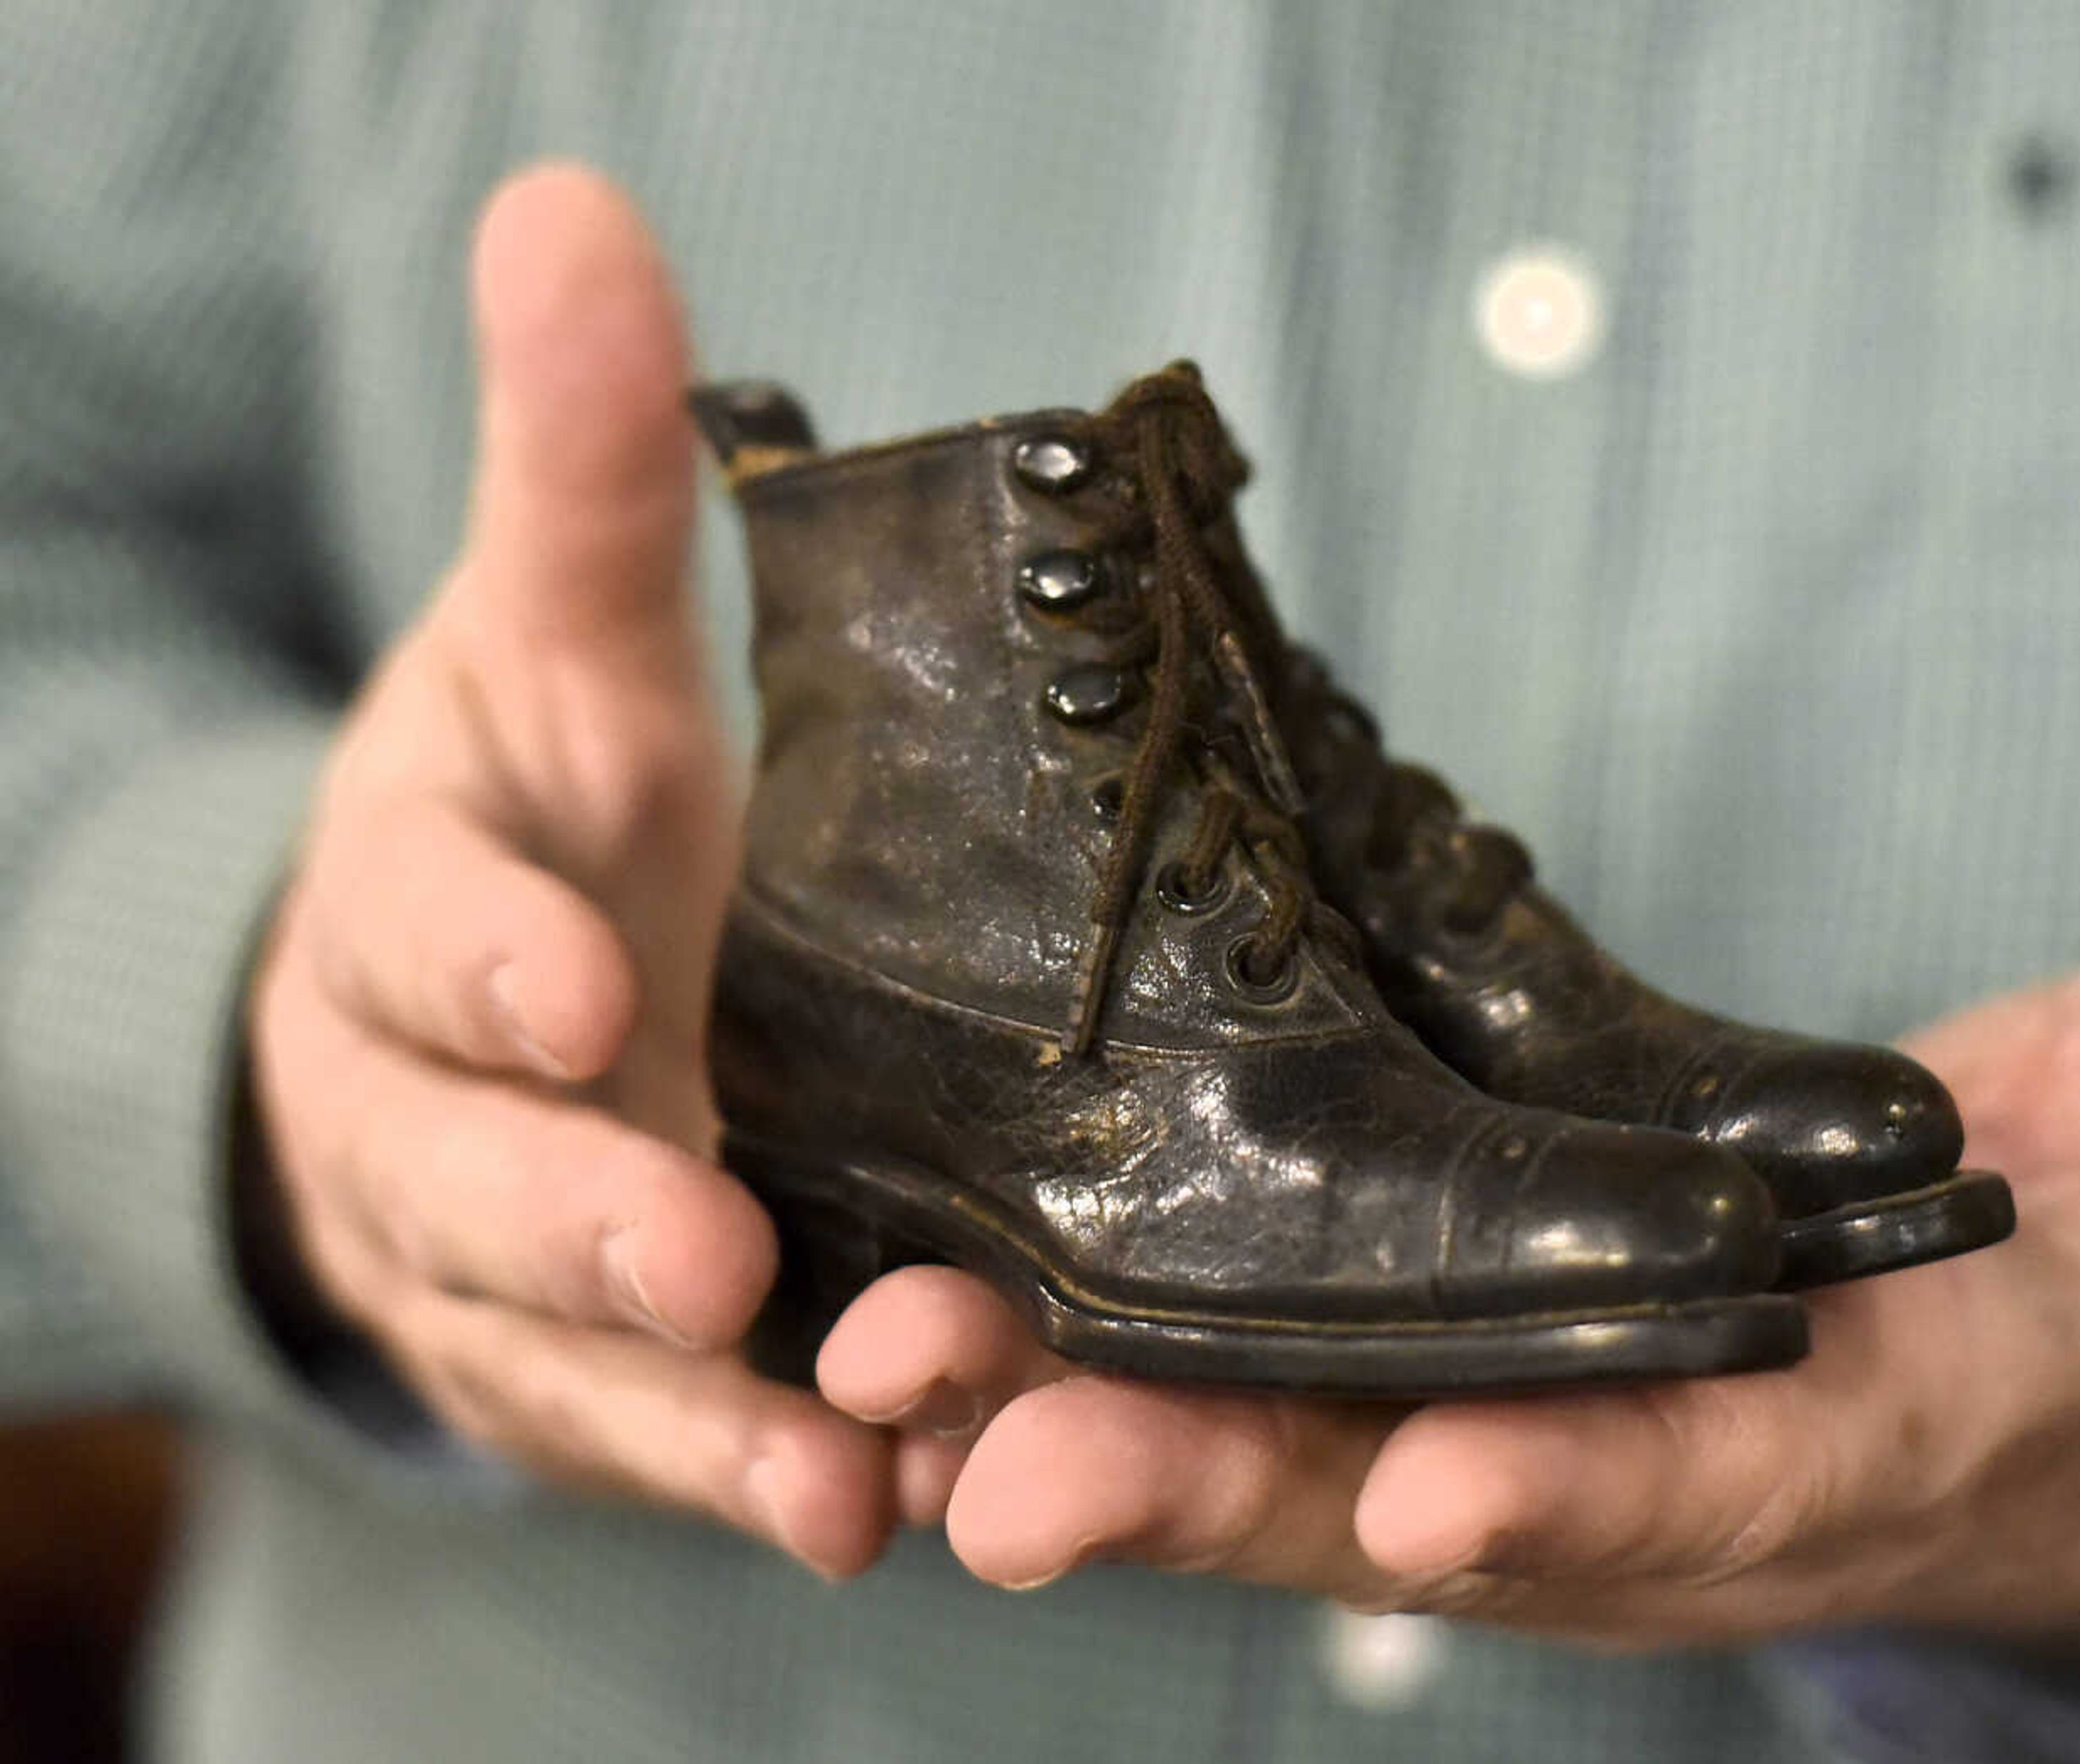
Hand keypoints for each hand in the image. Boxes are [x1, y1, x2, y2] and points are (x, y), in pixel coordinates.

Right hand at [245, 165, 890, 1575]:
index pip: (432, 917)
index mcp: (425, 895)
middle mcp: (435, 1095)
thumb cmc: (547, 810)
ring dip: (685, 1406)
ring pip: (559, 1342)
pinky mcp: (583, 1368)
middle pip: (478, 1166)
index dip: (492, 951)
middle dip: (580, 1209)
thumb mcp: (559, 632)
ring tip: (830, 1470)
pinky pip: (647, 1440)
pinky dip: (742, 1481)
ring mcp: (498, 1256)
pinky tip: (860, 1520)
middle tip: (699, 1250)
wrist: (495, 995)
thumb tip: (572, 207)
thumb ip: (578, 459)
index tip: (581, 982)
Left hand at [813, 814, 2079, 1676]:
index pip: (1680, 1483)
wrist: (1996, 1376)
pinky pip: (1228, 1383)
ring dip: (1077, 1433)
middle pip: (1395, 1501)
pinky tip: (912, 1314)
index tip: (1440, 1499)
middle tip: (996, 1470)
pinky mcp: (1399, 1373)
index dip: (1574, 1500)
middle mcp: (1615, 1472)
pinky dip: (1083, 1361)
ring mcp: (1488, 1438)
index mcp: (1808, 1440)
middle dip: (1206, 1493)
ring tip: (880, 1395)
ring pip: (1263, 1461)